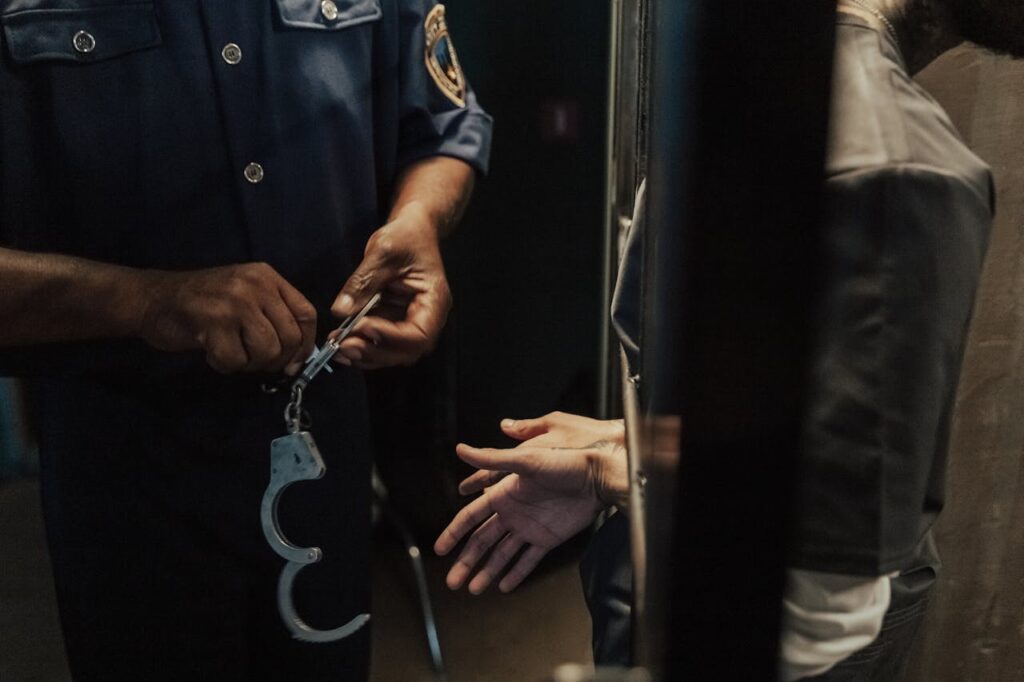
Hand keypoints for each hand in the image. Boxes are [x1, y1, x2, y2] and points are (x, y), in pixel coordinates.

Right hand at [137, 263, 316, 373]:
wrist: (151, 298)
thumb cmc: (202, 302)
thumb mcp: (244, 294)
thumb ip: (273, 316)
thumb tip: (297, 359)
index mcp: (267, 276)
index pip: (306, 314)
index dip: (305, 345)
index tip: (294, 362)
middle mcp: (255, 285)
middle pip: (290, 338)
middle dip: (276, 360)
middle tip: (253, 360)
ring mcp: (235, 302)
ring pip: (267, 352)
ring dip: (250, 363)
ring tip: (231, 352)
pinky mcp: (213, 322)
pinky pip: (236, 360)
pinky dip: (224, 365)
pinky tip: (211, 351)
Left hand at [330, 205, 450, 369]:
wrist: (412, 230)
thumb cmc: (407, 236)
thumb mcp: (383, 251)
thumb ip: (363, 281)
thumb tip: (341, 311)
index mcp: (434, 300)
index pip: (419, 333)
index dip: (391, 337)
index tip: (363, 326)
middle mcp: (426, 317)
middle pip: (407, 350)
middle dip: (375, 351)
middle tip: (345, 346)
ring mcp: (410, 322)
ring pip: (393, 352)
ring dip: (366, 354)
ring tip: (338, 347)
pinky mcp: (394, 322)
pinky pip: (381, 342)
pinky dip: (362, 346)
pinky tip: (341, 342)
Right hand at [433, 416, 627, 594]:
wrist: (597, 474)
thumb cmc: (564, 461)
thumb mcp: (526, 460)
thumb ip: (492, 458)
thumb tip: (460, 448)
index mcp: (503, 493)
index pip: (471, 517)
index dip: (454, 532)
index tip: (440, 548)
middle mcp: (513, 512)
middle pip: (482, 541)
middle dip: (466, 561)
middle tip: (451, 582)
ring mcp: (530, 527)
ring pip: (502, 554)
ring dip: (487, 572)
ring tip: (473, 589)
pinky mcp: (548, 538)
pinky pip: (528, 559)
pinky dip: (515, 573)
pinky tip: (503, 586)